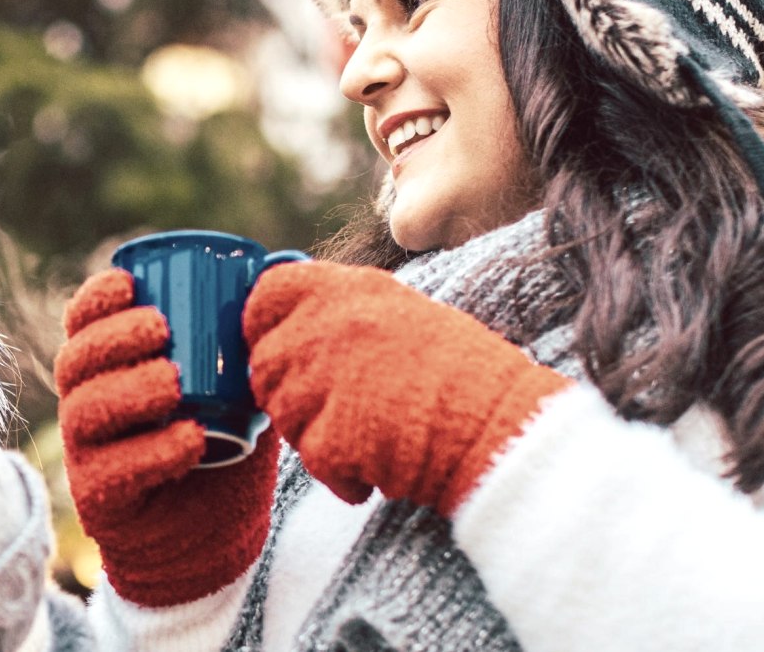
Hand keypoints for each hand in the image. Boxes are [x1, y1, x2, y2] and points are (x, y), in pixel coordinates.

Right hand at [54, 269, 280, 607]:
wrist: (214, 532)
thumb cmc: (223, 444)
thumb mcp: (237, 385)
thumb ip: (248, 337)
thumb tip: (285, 268)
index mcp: (108, 369)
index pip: (82, 324)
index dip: (95, 299)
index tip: (129, 282)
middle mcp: (86, 406)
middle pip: (75, 362)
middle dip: (112, 338)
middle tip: (161, 329)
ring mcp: (88, 454)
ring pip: (87, 412)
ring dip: (130, 390)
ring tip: (175, 382)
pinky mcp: (102, 499)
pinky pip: (115, 471)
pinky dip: (154, 451)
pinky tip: (190, 438)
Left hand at [245, 262, 571, 515]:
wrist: (501, 426)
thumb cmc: (466, 375)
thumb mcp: (404, 314)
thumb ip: (345, 315)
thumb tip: (294, 330)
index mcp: (349, 289)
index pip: (266, 294)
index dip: (263, 325)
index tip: (278, 346)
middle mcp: (328, 326)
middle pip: (265, 364)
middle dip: (290, 393)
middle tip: (337, 410)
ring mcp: (324, 381)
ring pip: (283, 415)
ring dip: (315, 435)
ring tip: (370, 437)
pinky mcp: (330, 435)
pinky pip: (312, 460)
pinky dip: (342, 474)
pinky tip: (380, 467)